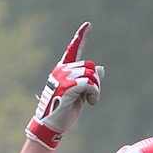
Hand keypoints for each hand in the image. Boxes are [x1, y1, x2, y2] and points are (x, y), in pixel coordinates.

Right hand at [25, 22, 103, 149]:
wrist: (51, 126)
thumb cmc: (64, 112)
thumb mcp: (80, 95)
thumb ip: (89, 82)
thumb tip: (100, 68)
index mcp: (63, 71)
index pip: (73, 51)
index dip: (81, 37)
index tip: (88, 25)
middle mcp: (61, 70)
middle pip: (89, 67)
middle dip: (96, 83)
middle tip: (92, 98)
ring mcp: (63, 77)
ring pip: (91, 75)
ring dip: (96, 90)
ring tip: (90, 101)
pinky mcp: (67, 86)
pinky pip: (90, 84)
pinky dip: (94, 93)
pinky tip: (90, 103)